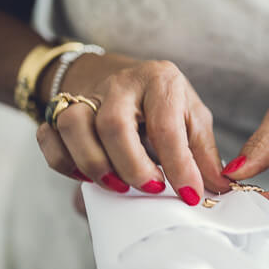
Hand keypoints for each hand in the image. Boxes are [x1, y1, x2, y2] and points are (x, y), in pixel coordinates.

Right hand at [36, 54, 231, 204]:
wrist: (115, 73)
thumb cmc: (162, 103)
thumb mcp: (191, 117)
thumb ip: (204, 153)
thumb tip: (220, 189)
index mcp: (160, 81)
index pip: (166, 126)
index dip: (179, 166)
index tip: (190, 195)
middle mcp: (120, 84)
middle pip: (113, 124)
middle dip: (131, 165)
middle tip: (150, 188)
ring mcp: (86, 94)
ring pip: (72, 125)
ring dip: (93, 163)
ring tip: (116, 186)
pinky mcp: (58, 108)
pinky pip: (48, 136)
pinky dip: (64, 162)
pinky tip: (86, 177)